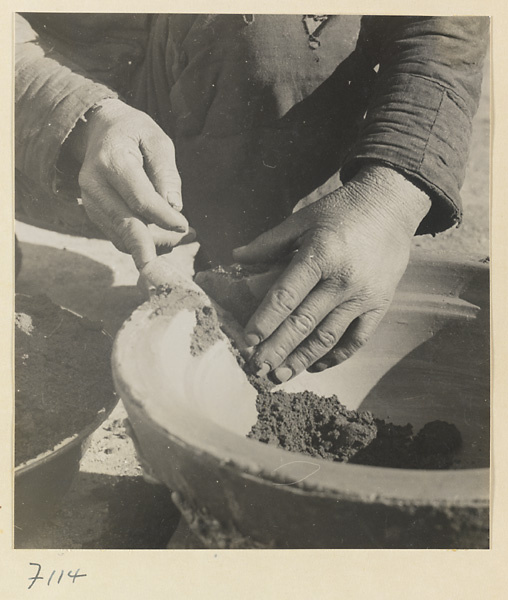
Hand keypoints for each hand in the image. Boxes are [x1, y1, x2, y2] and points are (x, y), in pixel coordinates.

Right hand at [72, 99, 192, 269]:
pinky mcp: (94, 214)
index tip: (185, 227)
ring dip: (155, 244)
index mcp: (111, 161)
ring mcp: (90, 202)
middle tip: (184, 245)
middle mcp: (95, 185)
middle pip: (126, 225)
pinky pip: (119, 238)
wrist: (100, 130)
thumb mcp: (157, 140)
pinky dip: (143, 244)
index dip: (164, 218)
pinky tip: (165, 237)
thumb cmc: (134, 133)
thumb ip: (166, 172)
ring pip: (123, 237)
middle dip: (155, 245)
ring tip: (182, 236)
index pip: (140, 199)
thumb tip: (174, 207)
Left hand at [233, 165, 430, 381]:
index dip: (264, 321)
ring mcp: (363, 296)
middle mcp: (343, 280)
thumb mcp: (303, 218)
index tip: (247, 341)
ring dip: (302, 359)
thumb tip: (236, 257)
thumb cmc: (342, 211)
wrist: (392, 206)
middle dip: (277, 349)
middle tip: (256, 369)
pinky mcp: (379, 305)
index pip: (286, 295)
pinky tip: (315, 366)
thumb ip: (269, 242)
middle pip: (304, 322)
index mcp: (321, 255)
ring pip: (328, 336)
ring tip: (280, 376)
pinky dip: (335, 356)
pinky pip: (356, 339)